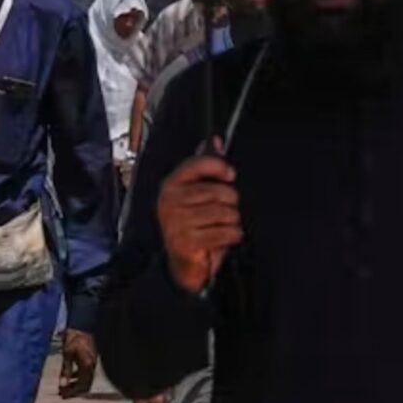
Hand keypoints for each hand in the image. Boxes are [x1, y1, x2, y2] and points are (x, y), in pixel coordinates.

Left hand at [57, 330, 97, 398]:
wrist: (82, 327)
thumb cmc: (73, 339)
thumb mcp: (67, 355)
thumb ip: (65, 372)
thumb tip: (62, 386)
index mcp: (87, 366)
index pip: (81, 386)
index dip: (72, 392)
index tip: (62, 395)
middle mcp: (92, 367)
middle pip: (85, 386)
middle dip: (74, 391)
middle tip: (62, 394)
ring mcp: (93, 364)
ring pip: (86, 381)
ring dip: (75, 385)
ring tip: (63, 387)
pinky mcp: (91, 361)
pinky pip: (86, 374)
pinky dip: (78, 378)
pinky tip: (69, 377)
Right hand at [158, 139, 241, 296]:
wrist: (184, 262)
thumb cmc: (193, 224)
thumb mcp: (197, 193)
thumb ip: (206, 167)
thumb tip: (216, 140)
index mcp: (171, 184)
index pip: (198, 164)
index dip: (219, 167)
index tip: (230, 175)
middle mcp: (170, 201)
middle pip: (219, 191)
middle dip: (231, 203)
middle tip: (225, 211)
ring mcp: (176, 222)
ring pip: (225, 213)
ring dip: (232, 222)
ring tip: (222, 227)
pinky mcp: (187, 241)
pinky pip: (226, 232)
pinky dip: (232, 236)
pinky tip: (224, 238)